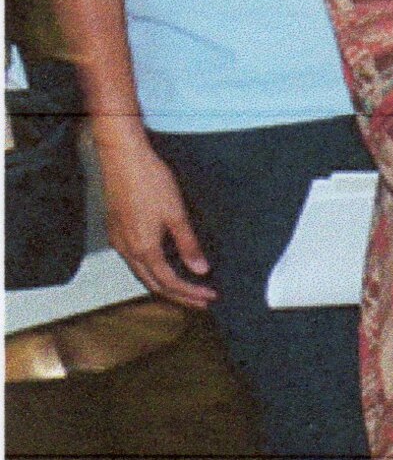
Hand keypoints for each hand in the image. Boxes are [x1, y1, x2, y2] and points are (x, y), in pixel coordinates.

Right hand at [94, 119, 215, 307]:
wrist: (122, 158)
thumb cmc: (149, 181)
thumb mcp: (176, 213)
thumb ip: (188, 244)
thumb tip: (200, 270)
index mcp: (143, 248)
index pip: (170, 282)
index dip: (191, 293)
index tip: (210, 297)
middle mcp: (127, 249)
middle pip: (153, 284)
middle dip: (178, 295)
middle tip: (201, 301)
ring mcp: (118, 240)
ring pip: (141, 273)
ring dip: (163, 284)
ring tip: (185, 289)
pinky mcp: (115, 230)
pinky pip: (133, 260)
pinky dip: (151, 269)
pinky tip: (162, 264)